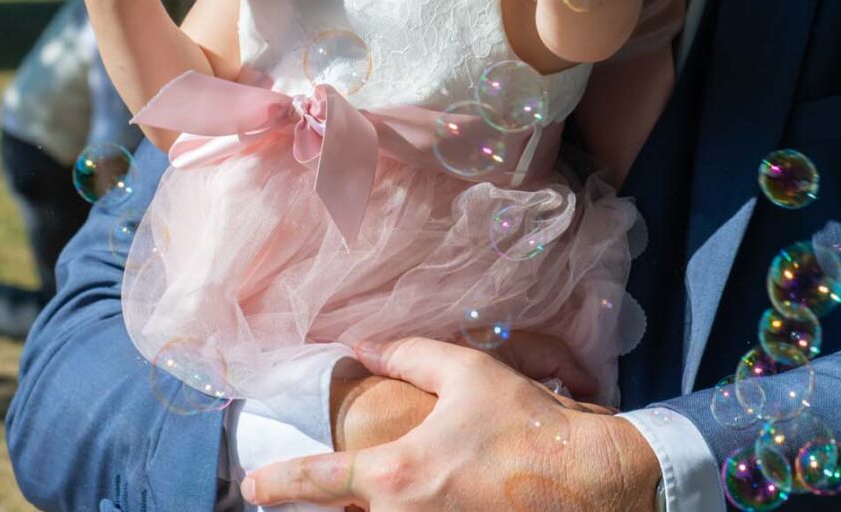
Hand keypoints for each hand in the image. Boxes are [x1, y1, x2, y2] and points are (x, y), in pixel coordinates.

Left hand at [248, 338, 656, 510]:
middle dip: (323, 509)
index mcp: (395, 475)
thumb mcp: (469, 374)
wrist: (587, 481)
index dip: (277, 485)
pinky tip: (416, 502)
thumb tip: (367, 346)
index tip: (253, 488)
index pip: (317, 483)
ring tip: (366, 496)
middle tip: (310, 496)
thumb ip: (412, 355)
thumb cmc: (527, 425)